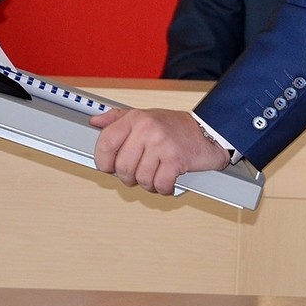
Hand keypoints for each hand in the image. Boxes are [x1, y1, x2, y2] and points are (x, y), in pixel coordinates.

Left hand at [89, 108, 229, 194]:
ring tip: (157, 173)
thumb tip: (96, 122)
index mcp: (136, 119)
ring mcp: (162, 144)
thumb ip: (118, 118)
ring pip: (141, 179)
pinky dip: (163, 188)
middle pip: (122, 168)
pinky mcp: (176, 160)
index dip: (103, 161)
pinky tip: (168, 180)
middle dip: (129, 177)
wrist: (209, 131)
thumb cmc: (175, 127)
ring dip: (149, 184)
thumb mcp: (144, 116)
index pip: (105, 143)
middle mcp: (147, 129)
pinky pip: (159, 185)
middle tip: (140, 172)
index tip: (109, 167)